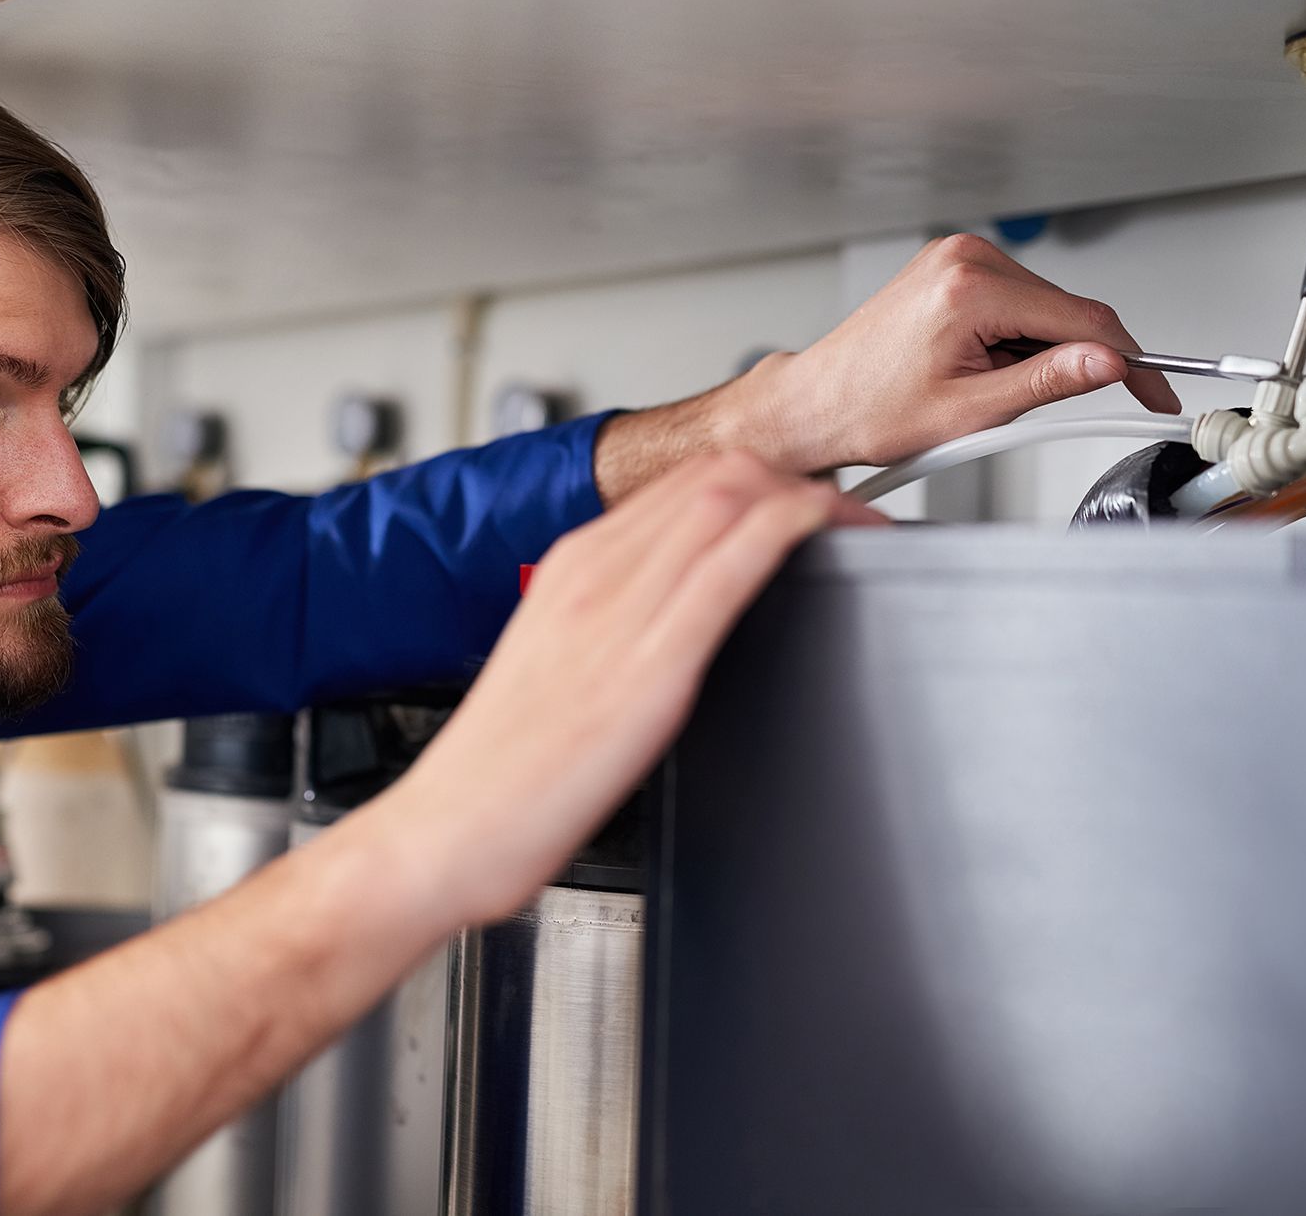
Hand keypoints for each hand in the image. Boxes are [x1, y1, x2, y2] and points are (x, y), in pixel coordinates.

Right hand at [386, 451, 883, 925]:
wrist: (446, 831)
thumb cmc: (498, 770)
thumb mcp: (557, 670)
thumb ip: (612, 631)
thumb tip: (672, 621)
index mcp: (572, 568)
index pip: (684, 483)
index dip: (763, 481)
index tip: (805, 509)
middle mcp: (595, 573)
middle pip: (716, 474)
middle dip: (799, 478)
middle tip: (852, 517)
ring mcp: (620, 613)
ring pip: (729, 499)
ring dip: (811, 498)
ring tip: (859, 527)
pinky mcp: (649, 668)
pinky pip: (729, 569)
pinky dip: (790, 533)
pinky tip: (825, 536)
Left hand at [733, 234, 1180, 471]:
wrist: (817, 404)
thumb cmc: (869, 411)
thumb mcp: (971, 413)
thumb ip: (1047, 384)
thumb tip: (1107, 364)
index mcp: (969, 289)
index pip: (1083, 320)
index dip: (1132, 361)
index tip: (1156, 389)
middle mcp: (964, 259)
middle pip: (1066, 310)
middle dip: (1070, 362)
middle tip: (1031, 410)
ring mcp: (956, 257)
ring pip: (1043, 308)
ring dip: (1036, 354)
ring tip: (981, 391)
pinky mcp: (951, 267)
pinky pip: (1015, 302)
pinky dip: (1014, 340)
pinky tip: (977, 369)